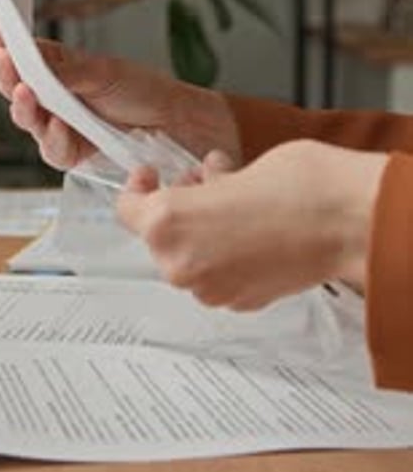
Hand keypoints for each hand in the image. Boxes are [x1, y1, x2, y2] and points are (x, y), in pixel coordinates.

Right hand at [0, 16, 240, 169]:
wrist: (177, 123)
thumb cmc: (142, 90)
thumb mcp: (102, 71)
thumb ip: (64, 67)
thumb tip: (27, 52)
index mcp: (56, 69)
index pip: (20, 56)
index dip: (2, 44)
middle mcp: (51, 98)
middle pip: (16, 88)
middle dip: (8, 74)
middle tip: (5, 59)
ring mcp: (60, 126)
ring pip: (28, 121)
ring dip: (24, 107)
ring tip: (28, 93)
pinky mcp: (73, 153)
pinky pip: (53, 150)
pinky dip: (54, 138)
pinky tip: (60, 126)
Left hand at [118, 139, 387, 309]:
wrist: (345, 220)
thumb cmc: (295, 185)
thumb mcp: (234, 168)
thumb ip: (206, 183)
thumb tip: (207, 182)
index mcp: (168, 222)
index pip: (127, 209)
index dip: (139, 186)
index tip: (153, 175)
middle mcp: (181, 263)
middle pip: (159, 236)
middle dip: (179, 208)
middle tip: (205, 182)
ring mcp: (211, 289)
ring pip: (189, 259)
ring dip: (203, 234)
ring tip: (237, 207)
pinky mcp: (241, 302)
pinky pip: (217, 278)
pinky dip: (227, 258)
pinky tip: (254, 235)